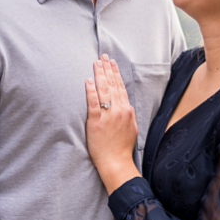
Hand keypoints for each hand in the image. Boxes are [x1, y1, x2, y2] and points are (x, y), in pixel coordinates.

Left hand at [85, 55, 139, 194]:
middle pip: (112, 85)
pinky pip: (93, 103)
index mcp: (128, 110)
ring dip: (99, 75)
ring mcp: (108, 115)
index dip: (115, 73)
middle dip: (107, 69)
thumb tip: (124, 106)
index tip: (112, 63)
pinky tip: (88, 81)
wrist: (116, 162)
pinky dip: (91, 91)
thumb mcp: (131, 128)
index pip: (120, 87)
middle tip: (102, 56)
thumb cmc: (122, 148)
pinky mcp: (96, 121)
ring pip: (104, 90)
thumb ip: (127, 115)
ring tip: (96, 63)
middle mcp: (119, 110)